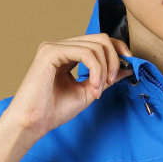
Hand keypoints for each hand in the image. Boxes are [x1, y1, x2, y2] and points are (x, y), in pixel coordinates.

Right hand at [1, 33, 133, 141]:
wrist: (34, 122)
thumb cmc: (54, 111)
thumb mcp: (88, 92)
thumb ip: (106, 79)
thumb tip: (127, 68)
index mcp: (68, 54)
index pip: (98, 41)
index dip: (118, 49)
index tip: (129, 65)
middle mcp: (61, 46)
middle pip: (100, 38)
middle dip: (114, 59)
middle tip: (112, 82)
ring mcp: (54, 47)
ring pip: (95, 45)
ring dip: (104, 69)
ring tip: (97, 90)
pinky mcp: (50, 52)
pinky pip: (84, 52)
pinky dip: (95, 69)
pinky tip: (93, 85)